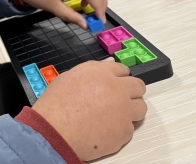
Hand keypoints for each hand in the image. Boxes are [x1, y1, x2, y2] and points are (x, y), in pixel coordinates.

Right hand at [32, 59, 146, 160]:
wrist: (55, 131)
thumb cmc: (55, 106)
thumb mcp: (68, 77)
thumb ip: (92, 70)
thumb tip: (107, 64)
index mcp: (101, 72)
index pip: (122, 69)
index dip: (119, 76)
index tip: (118, 81)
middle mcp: (116, 88)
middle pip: (138, 86)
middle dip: (131, 91)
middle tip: (121, 98)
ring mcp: (123, 110)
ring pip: (140, 108)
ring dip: (131, 110)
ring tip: (115, 115)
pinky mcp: (125, 131)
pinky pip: (130, 128)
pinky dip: (120, 129)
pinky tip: (106, 129)